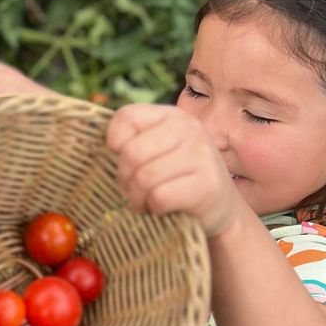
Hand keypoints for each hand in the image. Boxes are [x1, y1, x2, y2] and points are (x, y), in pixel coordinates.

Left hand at [106, 104, 240, 238]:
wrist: (221, 208)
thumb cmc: (178, 179)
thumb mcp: (158, 151)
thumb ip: (134, 142)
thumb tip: (104, 149)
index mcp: (172, 116)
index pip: (126, 117)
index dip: (115, 144)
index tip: (122, 160)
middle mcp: (189, 129)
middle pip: (131, 153)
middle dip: (125, 179)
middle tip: (134, 190)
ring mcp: (202, 155)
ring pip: (144, 178)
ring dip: (137, 198)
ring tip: (146, 201)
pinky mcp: (207, 185)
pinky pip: (160, 198)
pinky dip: (154, 209)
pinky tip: (161, 209)